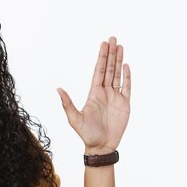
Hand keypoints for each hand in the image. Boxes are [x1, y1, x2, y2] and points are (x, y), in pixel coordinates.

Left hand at [57, 36, 130, 154]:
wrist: (101, 147)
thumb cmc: (87, 135)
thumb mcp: (74, 119)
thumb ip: (67, 104)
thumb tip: (58, 89)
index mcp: (94, 93)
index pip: (98, 71)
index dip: (102, 57)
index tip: (104, 44)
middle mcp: (105, 93)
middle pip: (109, 69)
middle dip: (111, 54)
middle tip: (113, 38)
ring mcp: (115, 98)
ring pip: (118, 75)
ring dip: (119, 61)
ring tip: (121, 47)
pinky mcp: (124, 105)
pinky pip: (127, 88)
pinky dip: (127, 77)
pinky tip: (126, 66)